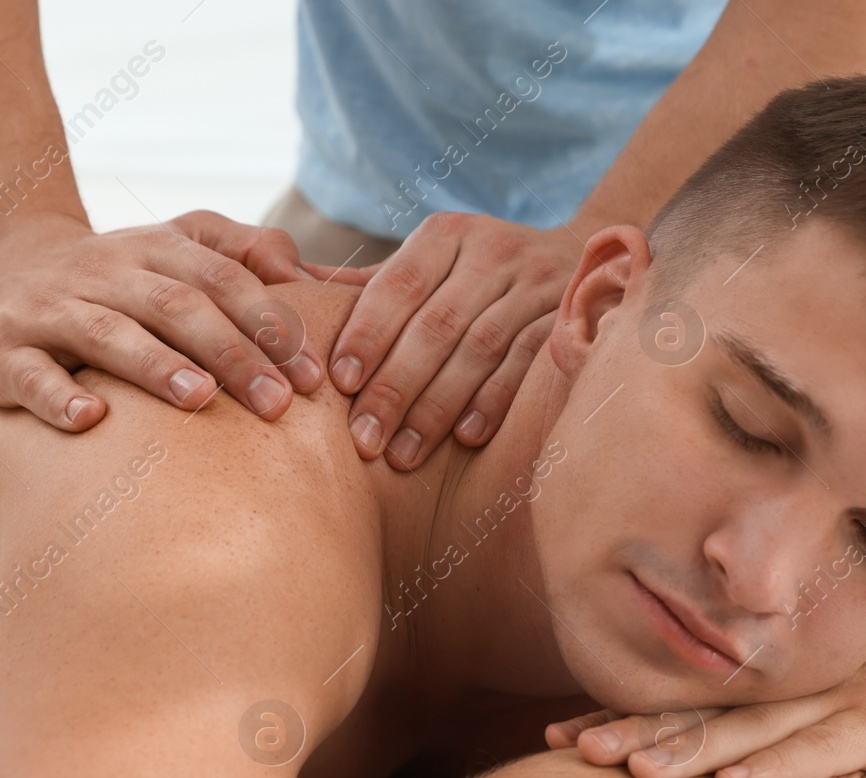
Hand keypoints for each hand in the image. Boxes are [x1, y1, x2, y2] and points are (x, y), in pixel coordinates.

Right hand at [0, 210, 326, 430]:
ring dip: (156, 367)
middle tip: (278, 405)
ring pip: (108, 333)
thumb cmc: (113, 274)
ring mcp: (50, 308)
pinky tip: (90, 420)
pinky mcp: (0, 348)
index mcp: (155, 250)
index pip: (223, 280)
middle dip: (232, 354)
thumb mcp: (174, 247)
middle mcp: (105, 272)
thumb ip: (243, 252)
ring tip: (201, 400)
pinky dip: (58, 396)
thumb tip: (310, 275)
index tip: (313, 378)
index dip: (269, 324)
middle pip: (176, 306)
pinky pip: (29, 372)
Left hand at [327, 212, 578, 468]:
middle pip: (436, 324)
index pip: (399, 284)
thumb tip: (282, 291)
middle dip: (396, 386)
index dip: (368, 332)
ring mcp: (537, 281)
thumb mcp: (428, 268)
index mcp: (447, 235)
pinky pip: (526, 363)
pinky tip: (464, 439)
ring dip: (438, 406)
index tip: (338, 382)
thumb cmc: (477, 279)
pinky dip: (493, 401)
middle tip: (363, 440)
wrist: (582, 260)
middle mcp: (494, 249)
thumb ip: (367, 286)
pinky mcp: (568, 315)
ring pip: (480, 348)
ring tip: (404, 455)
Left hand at [547, 612, 865, 777]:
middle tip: (567, 746)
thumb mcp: (827, 703)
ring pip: (749, 732)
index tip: (560, 732)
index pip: (686, 702)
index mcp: (776, 687)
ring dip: (689, 750)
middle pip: (700, 712)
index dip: (625, 715)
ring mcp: (836, 705)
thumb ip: (772, 720)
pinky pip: (820, 754)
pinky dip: (776, 769)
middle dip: (633, 729)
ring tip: (631, 770)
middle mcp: (795, 691)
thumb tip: (708, 748)